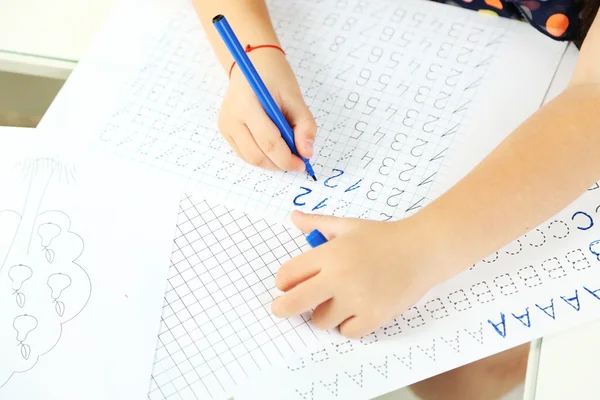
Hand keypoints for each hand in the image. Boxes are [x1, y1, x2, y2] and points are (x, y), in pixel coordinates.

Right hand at [218, 50, 316, 170]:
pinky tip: (275, 147)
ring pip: (251, 159)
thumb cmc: (275, 77)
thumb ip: (304, 125)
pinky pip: (245, 153)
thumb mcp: (295, 97)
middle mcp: (231, 118)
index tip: (303, 163)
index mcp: (247, 106)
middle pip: (257, 155)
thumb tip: (306, 153)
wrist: (252, 63)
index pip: (268, 143)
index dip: (287, 158)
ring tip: (287, 152)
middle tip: (297, 161)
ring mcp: (225, 126)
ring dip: (272, 162)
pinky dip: (263, 156)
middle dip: (280, 163)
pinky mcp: (226, 131)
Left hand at [272, 211, 449, 337]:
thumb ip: (317, 224)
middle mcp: (340, 278)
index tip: (286, 284)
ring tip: (337, 300)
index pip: (288, 275)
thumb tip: (293, 217)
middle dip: (283, 308)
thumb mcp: (348, 225)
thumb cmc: (383, 237)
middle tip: (281, 309)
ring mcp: (357, 300)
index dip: (283, 281)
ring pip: (320, 321)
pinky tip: (355, 309)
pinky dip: (347, 324)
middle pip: (294, 303)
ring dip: (323, 314)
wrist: (422, 250)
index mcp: (330, 253)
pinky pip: (346, 331)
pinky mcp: (374, 317)